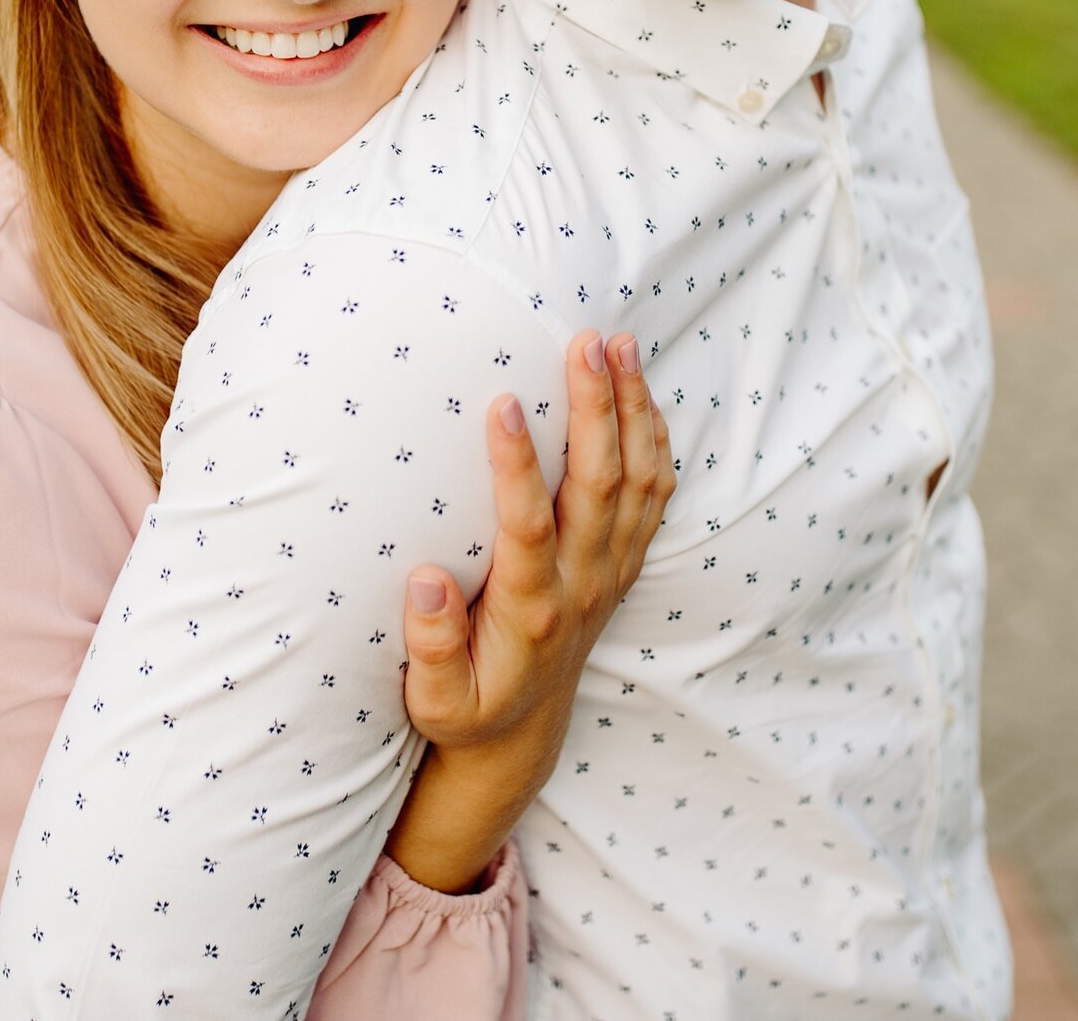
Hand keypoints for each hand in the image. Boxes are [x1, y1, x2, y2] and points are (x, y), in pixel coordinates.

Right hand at [385, 330, 673, 890]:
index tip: (504, 402)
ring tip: (619, 343)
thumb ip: (431, 646)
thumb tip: (425, 579)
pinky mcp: (623, 561)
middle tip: (585, 341)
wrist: (521, 736)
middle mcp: (582, 582)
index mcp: (532, 609)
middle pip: (601, 483)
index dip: (518, 464)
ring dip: (632, 407)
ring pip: (637, 477)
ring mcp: (610, 568)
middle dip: (596, 407)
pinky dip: (652, 435)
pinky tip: (639, 388)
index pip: (529, 525)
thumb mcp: (436, 701)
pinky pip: (653, 491)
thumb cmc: (467, 709)